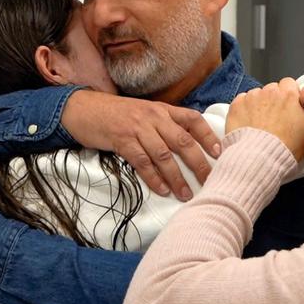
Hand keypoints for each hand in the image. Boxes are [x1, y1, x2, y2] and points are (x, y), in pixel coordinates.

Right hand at [61, 90, 220, 200]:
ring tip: (186, 194)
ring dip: (177, 177)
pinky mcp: (122, 140)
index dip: (208, 136)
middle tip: (210, 181)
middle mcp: (154, 117)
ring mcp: (138, 128)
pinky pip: (142, 162)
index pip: (193, 120)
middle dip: (198, 163)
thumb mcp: (145, 113)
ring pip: (164, 155)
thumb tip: (189, 146)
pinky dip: (153, 178)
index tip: (220, 153)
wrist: (84, 108)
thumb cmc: (118, 115)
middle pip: (183, 141)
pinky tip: (162, 190)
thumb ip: (165, 125)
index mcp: (163, 110)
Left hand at [226, 78, 303, 160]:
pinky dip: (244, 110)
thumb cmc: (284, 148)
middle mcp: (270, 91)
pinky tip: (248, 124)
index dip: (288, 96)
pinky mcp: (237, 105)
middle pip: (272, 89)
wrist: (260, 158)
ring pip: (256, 95)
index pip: (289, 84)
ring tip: (259, 124)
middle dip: (273, 100)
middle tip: (273, 118)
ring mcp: (252, 97)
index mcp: (289, 95)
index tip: (287, 106)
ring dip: (258, 105)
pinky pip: (241, 101)